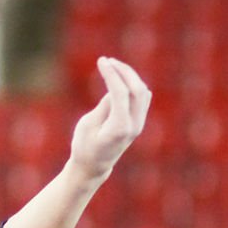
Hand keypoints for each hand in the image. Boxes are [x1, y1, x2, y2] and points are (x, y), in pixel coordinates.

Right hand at [68, 58, 151, 184]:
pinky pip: (142, 98)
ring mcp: (139, 124)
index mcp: (119, 127)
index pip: (121, 93)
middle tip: (108, 60)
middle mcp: (134, 125)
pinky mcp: (138, 122)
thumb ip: (104, 106)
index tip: (101, 61)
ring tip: (112, 66)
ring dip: (129, 76)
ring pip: (142, 92)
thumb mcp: (88, 125)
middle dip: (123, 71)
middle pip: (137, 89)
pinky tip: (120, 78)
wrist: (93, 167)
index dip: (112, 74)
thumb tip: (115, 88)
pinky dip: (133, 84)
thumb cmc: (84, 146)